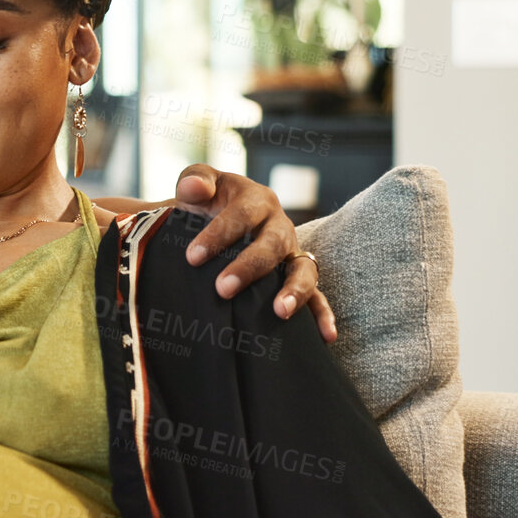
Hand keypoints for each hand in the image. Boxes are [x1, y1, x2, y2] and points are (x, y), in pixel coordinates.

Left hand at [172, 164, 337, 343]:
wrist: (213, 224)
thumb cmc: (205, 205)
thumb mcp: (198, 186)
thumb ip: (194, 180)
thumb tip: (193, 189)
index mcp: (256, 199)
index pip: (241, 214)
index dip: (218, 234)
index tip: (192, 257)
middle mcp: (279, 225)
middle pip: (272, 244)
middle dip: (249, 267)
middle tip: (223, 288)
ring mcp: (292, 253)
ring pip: (303, 269)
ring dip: (294, 290)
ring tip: (279, 312)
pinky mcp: (297, 277)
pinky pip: (317, 296)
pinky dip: (322, 314)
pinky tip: (325, 336)